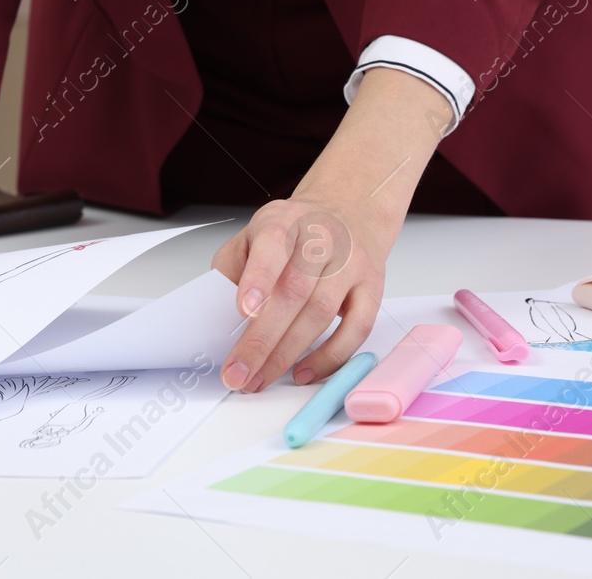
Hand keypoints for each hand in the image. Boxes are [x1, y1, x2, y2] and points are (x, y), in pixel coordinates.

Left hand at [209, 66, 449, 391]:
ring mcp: (351, 263)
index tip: (243, 311)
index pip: (272, 245)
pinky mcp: (372, 288)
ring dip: (288, 353)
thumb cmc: (295, 233)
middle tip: (238, 372)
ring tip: (261, 378)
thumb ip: (233, 268)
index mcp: (284, 221)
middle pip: (294, 290)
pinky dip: (330, 356)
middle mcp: (321, 239)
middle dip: (262, 339)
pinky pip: (357, 329)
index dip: (258, 278)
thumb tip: (218, 316)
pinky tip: (304, 371)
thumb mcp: (253, 234)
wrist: (349, 212)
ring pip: (321, 312)